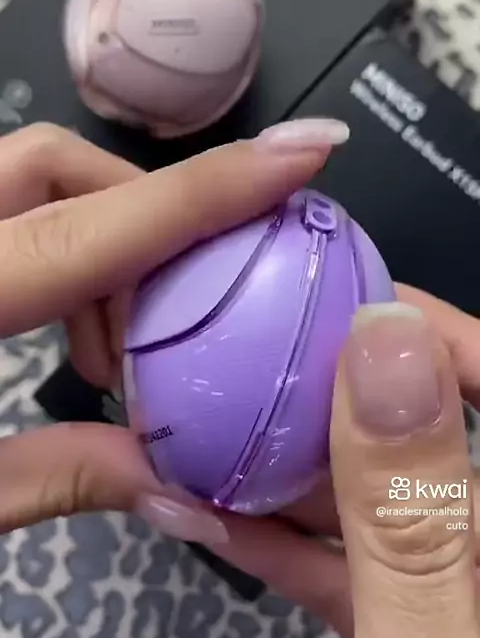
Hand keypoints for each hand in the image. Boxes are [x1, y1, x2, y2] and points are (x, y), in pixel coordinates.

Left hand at [0, 119, 344, 532]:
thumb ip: (49, 477)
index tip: (303, 154)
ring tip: (116, 351)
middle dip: (148, 215)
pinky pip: (15, 213)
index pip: (84, 231)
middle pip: (57, 167)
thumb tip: (168, 483)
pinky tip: (77, 335)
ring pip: (37, 181)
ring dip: (104, 246)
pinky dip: (67, 256)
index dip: (205, 191)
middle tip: (181, 306)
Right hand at [201, 297, 479, 637]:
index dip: (427, 331)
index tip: (335, 301)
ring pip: (373, 503)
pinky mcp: (401, 631)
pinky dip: (286, 544)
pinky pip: (347, 572)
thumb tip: (383, 335)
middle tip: (247, 346)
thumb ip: (409, 506)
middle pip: (418, 438)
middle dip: (332, 391)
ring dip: (287, 469)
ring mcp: (446, 594)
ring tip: (205, 421)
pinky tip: (215, 514)